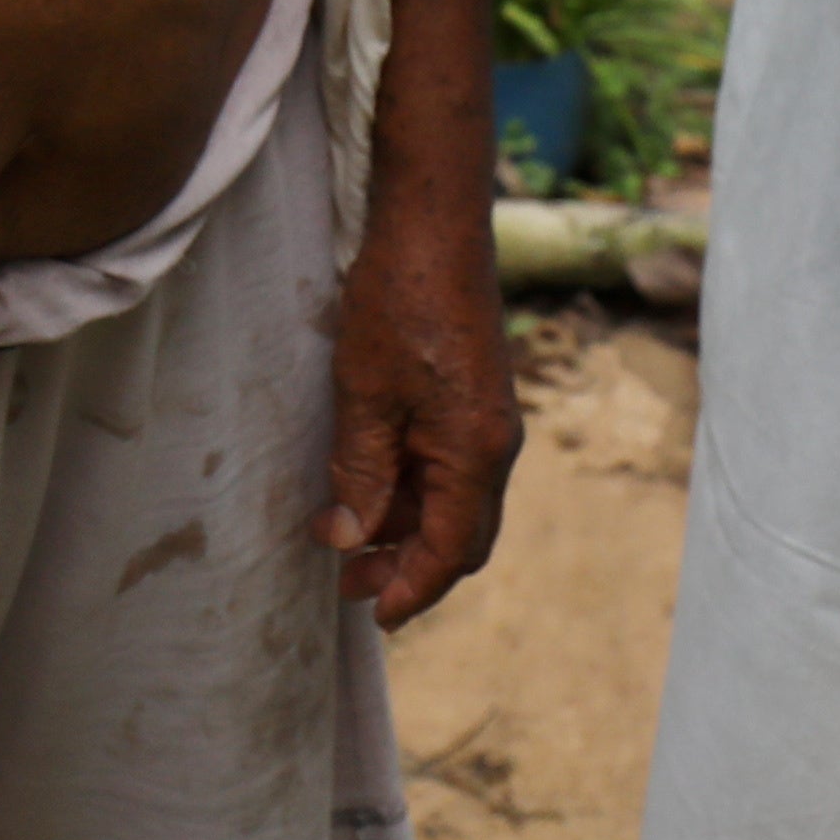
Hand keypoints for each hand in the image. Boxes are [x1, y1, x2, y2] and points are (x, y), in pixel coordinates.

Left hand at [326, 159, 522, 630]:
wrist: (433, 224)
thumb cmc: (397, 303)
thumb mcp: (364, 397)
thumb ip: (361, 474)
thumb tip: (351, 538)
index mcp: (476, 452)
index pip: (451, 551)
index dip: (413, 588)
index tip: (373, 616)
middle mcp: (494, 445)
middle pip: (460, 534)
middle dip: (408, 565)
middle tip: (348, 582)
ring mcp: (487, 421)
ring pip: (452, 500)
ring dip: (405, 525)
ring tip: (345, 538)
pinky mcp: (472, 398)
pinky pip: (448, 464)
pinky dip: (411, 487)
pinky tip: (366, 485)